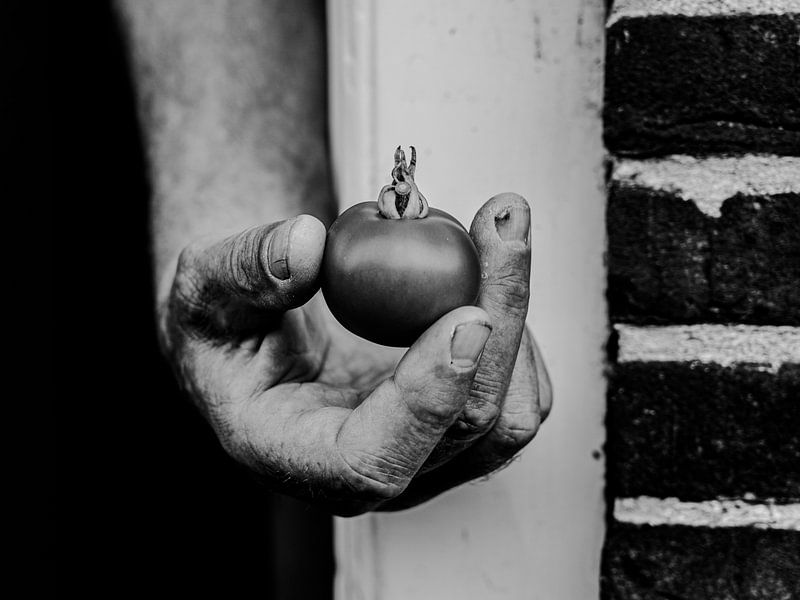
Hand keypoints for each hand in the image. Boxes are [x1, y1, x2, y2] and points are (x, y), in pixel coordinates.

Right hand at [160, 193, 550, 515]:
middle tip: (500, 220)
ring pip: (511, 414)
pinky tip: (490, 268)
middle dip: (500, 317)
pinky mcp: (458, 426)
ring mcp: (425, 455)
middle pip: (467, 426)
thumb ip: (241, 271)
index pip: (373, 460)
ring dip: (518, 314)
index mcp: (299, 457)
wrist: (266, 337)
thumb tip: (305, 246)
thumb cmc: (228, 324)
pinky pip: (520, 392)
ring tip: (497, 228)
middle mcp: (374, 473)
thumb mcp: (203, 290)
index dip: (426, 399)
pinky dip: (518, 326)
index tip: (466, 313)